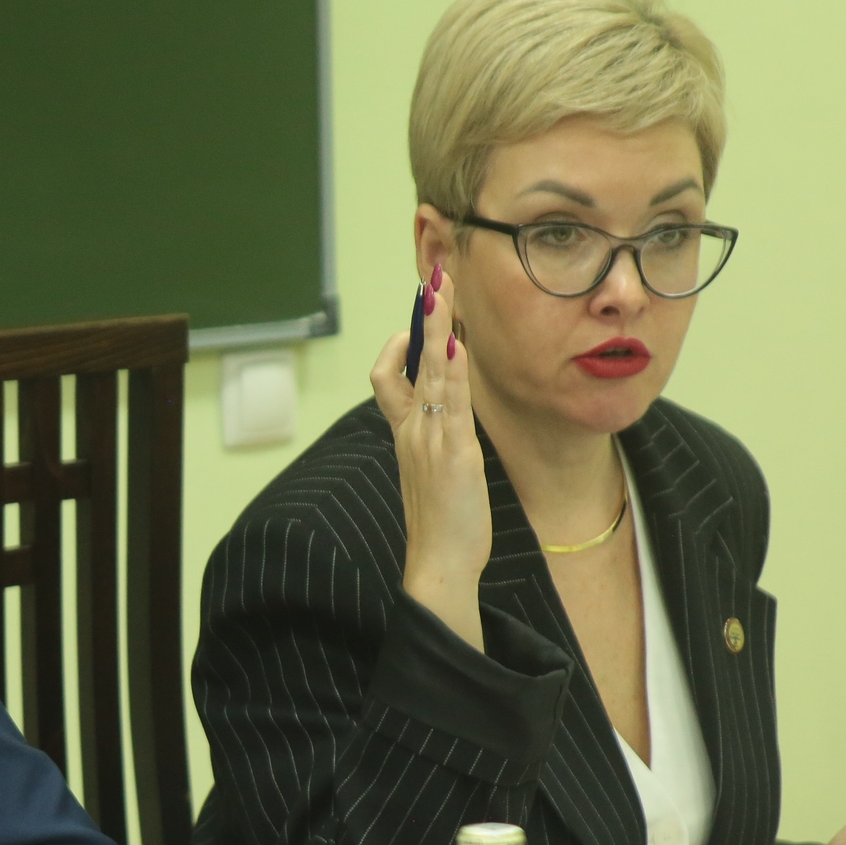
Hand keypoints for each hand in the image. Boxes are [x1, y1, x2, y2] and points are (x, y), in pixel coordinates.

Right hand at [370, 266, 490, 650]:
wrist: (437, 564)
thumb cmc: (440, 525)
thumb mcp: (432, 474)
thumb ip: (434, 440)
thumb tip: (445, 417)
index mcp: (405, 436)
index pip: (388, 379)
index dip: (398, 347)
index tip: (411, 321)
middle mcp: (413, 431)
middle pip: (408, 361)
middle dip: (421, 318)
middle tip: (432, 280)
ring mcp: (431, 440)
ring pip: (430, 372)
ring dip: (436, 327)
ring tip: (442, 290)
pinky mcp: (454, 454)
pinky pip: (452, 402)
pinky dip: (452, 369)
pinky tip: (456, 342)